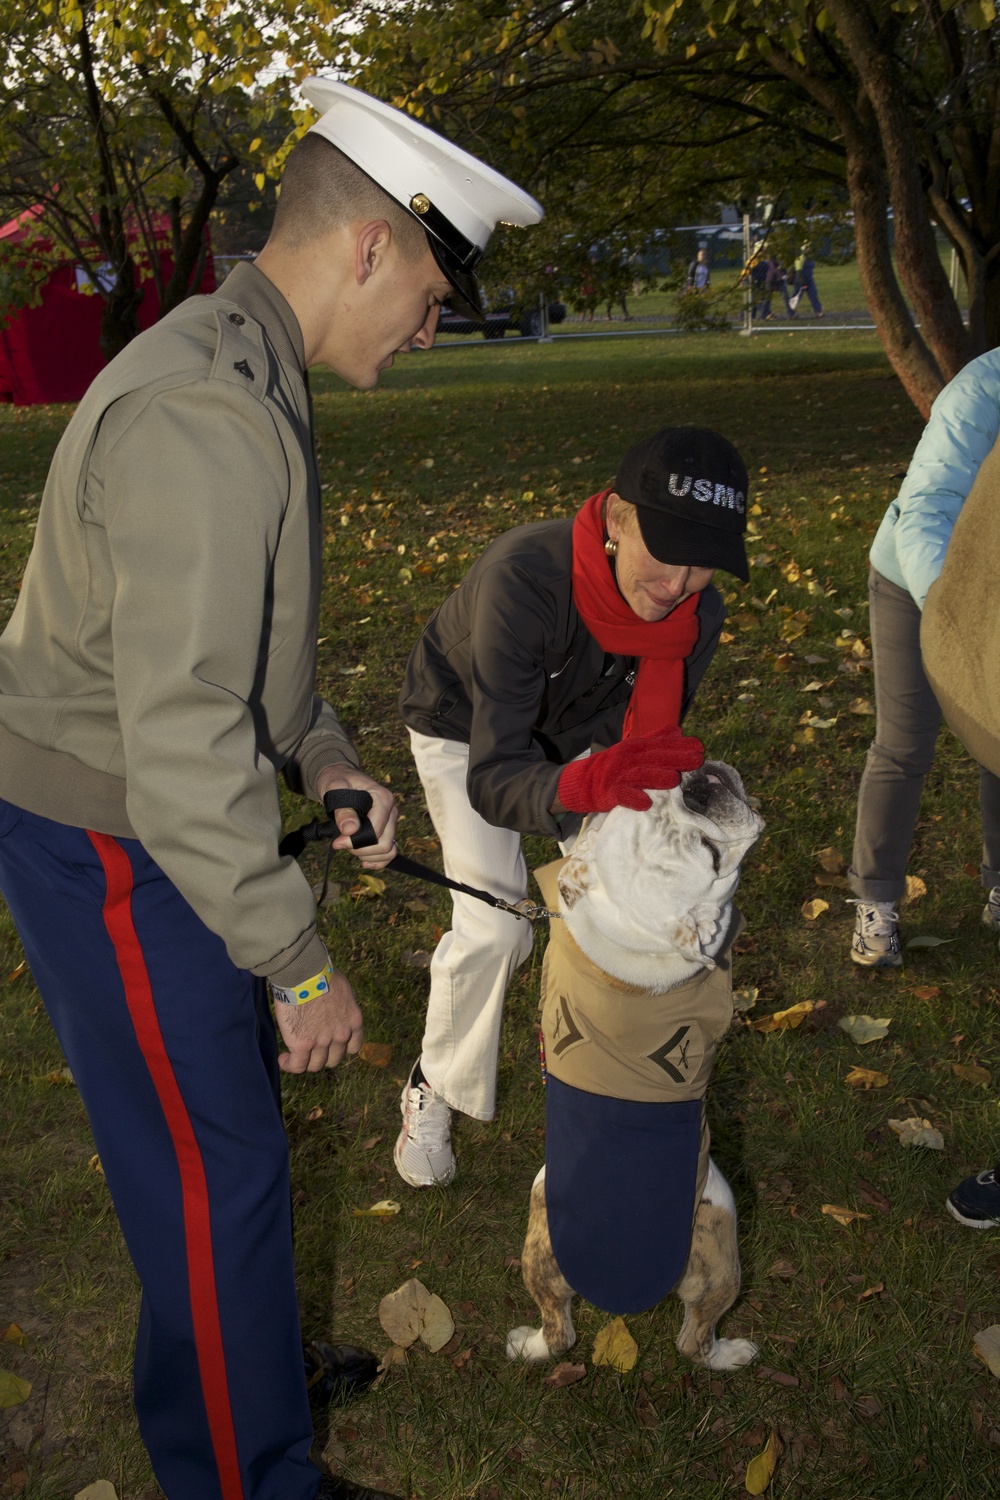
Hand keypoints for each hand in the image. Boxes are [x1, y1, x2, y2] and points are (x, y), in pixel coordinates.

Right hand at [274, 964, 362, 1072]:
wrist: (304, 972)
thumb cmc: (320, 972)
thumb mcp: (342, 989)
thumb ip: (340, 1004)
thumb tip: (330, 1005)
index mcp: (354, 1021)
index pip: (352, 1047)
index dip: (339, 1048)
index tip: (329, 1044)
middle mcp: (341, 1035)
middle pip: (333, 1059)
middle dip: (322, 1055)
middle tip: (309, 1048)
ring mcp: (322, 1042)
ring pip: (315, 1065)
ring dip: (304, 1061)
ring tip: (292, 1055)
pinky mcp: (303, 1044)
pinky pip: (297, 1065)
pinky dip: (290, 1065)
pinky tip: (283, 1059)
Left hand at [315, 763, 397, 869]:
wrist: (340, 778)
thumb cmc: (338, 781)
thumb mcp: (335, 789)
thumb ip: (343, 810)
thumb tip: (350, 830)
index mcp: (383, 799)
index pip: (377, 831)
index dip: (356, 841)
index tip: (337, 841)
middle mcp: (391, 811)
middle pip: (385, 844)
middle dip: (361, 850)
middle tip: (341, 843)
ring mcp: (390, 822)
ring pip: (389, 851)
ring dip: (368, 856)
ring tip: (349, 848)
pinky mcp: (386, 831)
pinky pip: (389, 853)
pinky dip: (378, 861)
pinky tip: (364, 861)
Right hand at [557, 726, 704, 813]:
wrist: (585, 781)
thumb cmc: (616, 766)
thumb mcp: (634, 749)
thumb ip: (656, 740)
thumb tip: (677, 729)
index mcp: (637, 747)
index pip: (662, 744)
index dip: (681, 745)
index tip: (700, 748)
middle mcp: (629, 758)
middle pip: (655, 757)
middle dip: (676, 758)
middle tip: (697, 760)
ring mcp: (620, 775)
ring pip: (641, 775)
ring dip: (657, 777)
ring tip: (674, 780)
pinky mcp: (611, 792)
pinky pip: (623, 796)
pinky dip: (634, 799)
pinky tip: (645, 803)